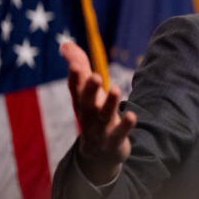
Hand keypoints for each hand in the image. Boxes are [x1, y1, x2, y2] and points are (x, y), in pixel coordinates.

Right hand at [60, 42, 136, 184]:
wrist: (98, 154)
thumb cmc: (93, 115)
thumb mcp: (85, 92)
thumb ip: (78, 67)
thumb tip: (65, 44)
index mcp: (81, 102)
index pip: (75, 89)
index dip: (75, 77)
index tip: (74, 64)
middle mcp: (88, 116)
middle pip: (87, 103)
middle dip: (89, 90)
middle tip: (94, 76)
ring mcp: (100, 130)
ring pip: (104, 117)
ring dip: (109, 104)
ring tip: (116, 89)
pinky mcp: (114, 141)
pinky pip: (119, 134)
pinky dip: (125, 126)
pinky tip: (132, 116)